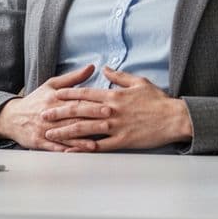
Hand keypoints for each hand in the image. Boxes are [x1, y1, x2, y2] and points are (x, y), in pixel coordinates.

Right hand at [0, 64, 111, 150]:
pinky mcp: (40, 141)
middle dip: (91, 120)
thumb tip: (92, 67)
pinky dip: (66, 150)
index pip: (77, 102)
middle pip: (73, 118)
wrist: (11, 117)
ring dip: (82, 139)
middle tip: (108, 122)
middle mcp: (50, 114)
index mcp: (55, 98)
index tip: (109, 105)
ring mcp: (45, 129)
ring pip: (65, 134)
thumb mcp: (51, 85)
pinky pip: (55, 147)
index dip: (93, 104)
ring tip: (96, 143)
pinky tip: (76, 153)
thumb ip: (73, 78)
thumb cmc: (36, 100)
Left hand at [45, 67, 192, 151]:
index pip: (85, 94)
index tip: (54, 96)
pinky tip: (71, 151)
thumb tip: (104, 68)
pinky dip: (83, 149)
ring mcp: (115, 127)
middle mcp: (111, 111)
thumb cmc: (158, 100)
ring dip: (65, 131)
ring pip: (85, 129)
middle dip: (59, 113)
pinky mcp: (122, 141)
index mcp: (114, 96)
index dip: (68, 95)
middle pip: (79, 111)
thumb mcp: (139, 82)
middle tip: (43, 115)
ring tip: (50, 134)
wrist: (174, 118)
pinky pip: (98, 146)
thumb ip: (119, 76)